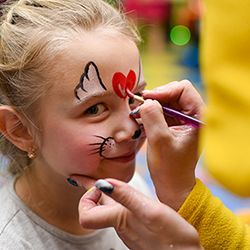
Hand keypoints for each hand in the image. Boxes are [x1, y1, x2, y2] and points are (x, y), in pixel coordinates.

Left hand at [78, 178, 202, 249]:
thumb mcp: (150, 212)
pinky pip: (121, 212)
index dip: (85, 197)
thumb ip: (126, 197)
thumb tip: (102, 184)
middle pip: (96, 208)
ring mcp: (129, 228)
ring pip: (108, 209)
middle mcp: (121, 225)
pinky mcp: (139, 229)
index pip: (86, 214)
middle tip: (81, 177)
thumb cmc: (172, 237)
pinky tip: (123, 195)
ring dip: (103, 195)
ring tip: (101, 182)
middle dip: (90, 192)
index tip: (93, 182)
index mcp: (120, 219)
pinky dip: (117, 200)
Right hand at [132, 80, 205, 209]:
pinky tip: (141, 118)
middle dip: (156, 97)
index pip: (183, 88)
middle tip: (139, 106)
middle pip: (174, 92)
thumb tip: (146, 100)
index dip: (164, 91)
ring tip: (138, 113)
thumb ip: (152, 116)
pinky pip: (162, 111)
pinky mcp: (175, 125)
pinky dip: (151, 112)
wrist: (172, 185)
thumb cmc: (169, 167)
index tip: (146, 99)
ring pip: (166, 101)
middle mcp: (194, 116)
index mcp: (199, 117)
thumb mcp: (159, 140)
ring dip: (151, 105)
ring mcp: (184, 120)